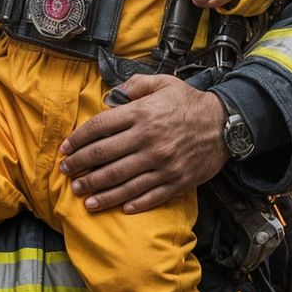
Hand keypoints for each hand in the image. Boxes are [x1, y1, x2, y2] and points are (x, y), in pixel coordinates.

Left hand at [59, 75, 227, 214]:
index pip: (99, 127)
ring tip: (82, 196)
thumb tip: (111, 94)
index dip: (78, 139)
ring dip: (98, 190)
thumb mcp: (164, 83)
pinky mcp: (176, 181)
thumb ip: (136, 85)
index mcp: (142, 114)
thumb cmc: (190, 103)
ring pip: (121, 181)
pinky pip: (149, 196)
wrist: (226, 124)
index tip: (65, 149)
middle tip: (67, 173)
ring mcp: (162, 164)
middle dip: (80, 167)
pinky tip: (118, 208)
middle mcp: (148, 140)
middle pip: (104, 157)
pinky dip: (132, 203)